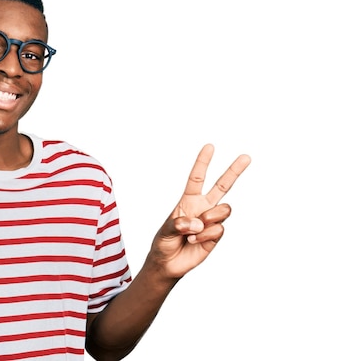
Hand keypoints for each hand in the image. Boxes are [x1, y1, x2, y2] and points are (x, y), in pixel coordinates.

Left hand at [149, 144, 250, 278]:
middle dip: (234, 171)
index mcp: (188, 200)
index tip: (209, 147)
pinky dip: (205, 236)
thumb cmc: (163, 243)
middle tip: (246, 156)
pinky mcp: (216, 236)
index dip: (203, 162)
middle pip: (222, 186)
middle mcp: (202, 207)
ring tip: (193, 231)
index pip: (197, 178)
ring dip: (210, 218)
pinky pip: (218, 229)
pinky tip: (193, 241)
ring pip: (224, 210)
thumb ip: (178, 224)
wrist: (168, 264)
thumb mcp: (165, 231)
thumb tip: (197, 223)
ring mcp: (211, 222)